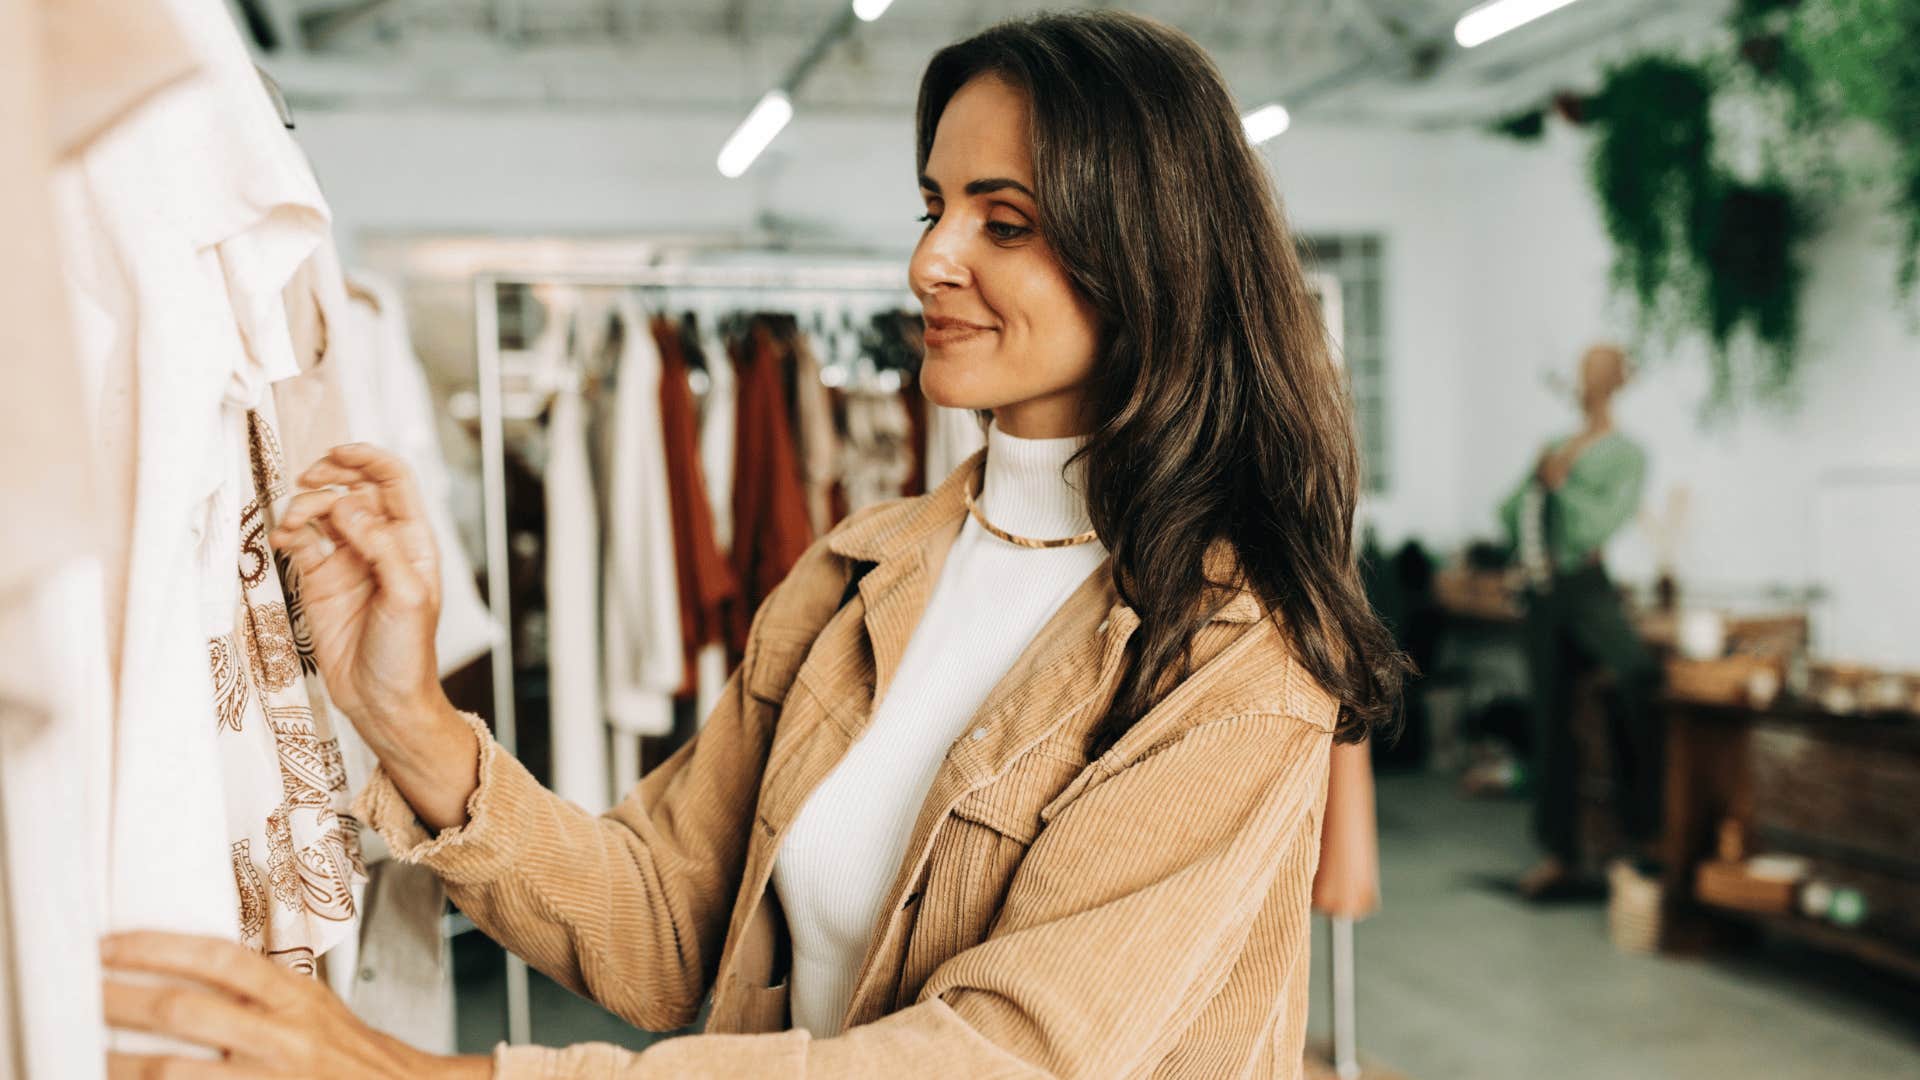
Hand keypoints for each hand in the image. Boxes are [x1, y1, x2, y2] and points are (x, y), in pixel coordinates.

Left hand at [101, 931, 490, 1078]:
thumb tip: (190, 969)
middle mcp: (281, 1035)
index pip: (219, 958)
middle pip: (186, 1011)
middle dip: (122, 1001)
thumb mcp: (313, 1006)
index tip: (112, 947)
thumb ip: (262, 990)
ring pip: (175, 1070)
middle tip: (84, 993)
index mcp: (295, 995)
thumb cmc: (349, 1054)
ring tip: (90, 1052)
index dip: (158, 948)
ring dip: (122, 1063)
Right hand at [269, 444, 443, 731]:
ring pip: (323, 511)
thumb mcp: (406, 597)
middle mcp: (381, 543)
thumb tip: (350, 507)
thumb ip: (381, 547)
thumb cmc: (407, 653)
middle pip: (355, 487)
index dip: (368, 459)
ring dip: (305, 506)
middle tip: (309, 478)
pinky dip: (288, 532)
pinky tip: (283, 539)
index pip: (394, 482)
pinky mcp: (320, 578)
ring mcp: (348, 559)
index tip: (338, 453)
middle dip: (331, 475)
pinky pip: (301, 540)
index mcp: (412, 541)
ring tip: (294, 525)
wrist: (382, 699)